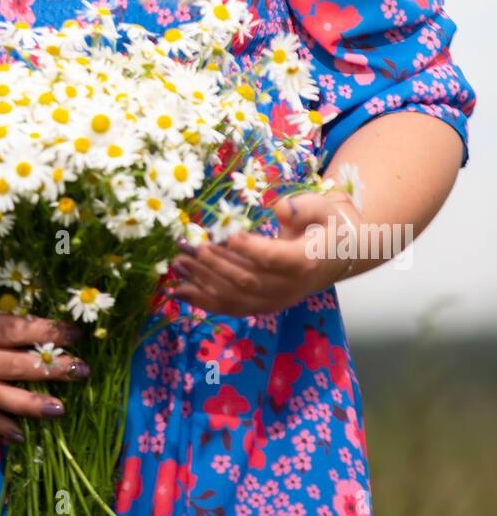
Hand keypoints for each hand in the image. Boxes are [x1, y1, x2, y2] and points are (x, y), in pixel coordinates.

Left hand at [168, 190, 365, 316]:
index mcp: (305, 261)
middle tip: (189, 246)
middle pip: (247, 280)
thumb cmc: (325, 226)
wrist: (337, 256)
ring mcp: (275, 301)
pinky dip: (203, 301)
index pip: (273, 259)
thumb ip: (303, 207)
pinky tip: (180, 290)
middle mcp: (289, 288)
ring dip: (202, 282)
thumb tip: (279, 208)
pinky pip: (230, 308)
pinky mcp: (262, 307)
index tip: (227, 234)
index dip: (249, 249)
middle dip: (214, 264)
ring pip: (234, 297)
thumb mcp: (323, 208)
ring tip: (178, 262)